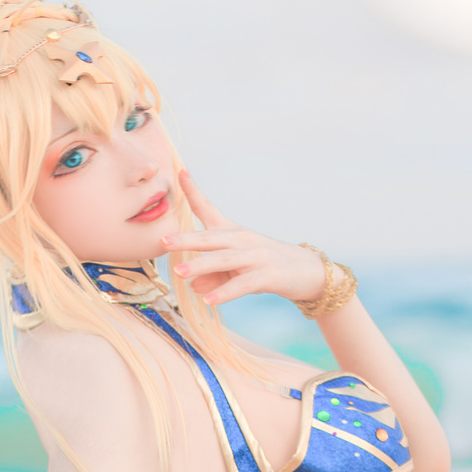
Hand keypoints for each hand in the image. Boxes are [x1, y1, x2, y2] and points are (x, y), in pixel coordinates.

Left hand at [159, 170, 327, 307]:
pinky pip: (243, 284)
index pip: (210, 208)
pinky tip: (208, 300)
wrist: (308, 272)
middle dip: (187, 240)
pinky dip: (225, 292)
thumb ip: (214, 276)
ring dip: (201, 266)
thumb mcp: (237, 270)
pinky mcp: (268, 275)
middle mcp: (243, 240)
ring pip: (225, 259)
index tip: (179, 171)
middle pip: (211, 238)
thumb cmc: (267, 267)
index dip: (194, 191)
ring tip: (180, 274)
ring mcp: (256, 257)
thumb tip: (193, 285)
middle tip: (163, 241)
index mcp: (233, 232)